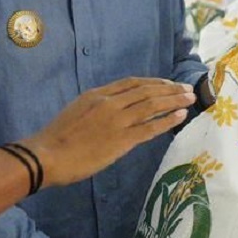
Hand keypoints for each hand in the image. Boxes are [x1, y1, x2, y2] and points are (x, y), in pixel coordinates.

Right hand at [29, 78, 193, 187]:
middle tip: (186, 89)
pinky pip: (151, 126)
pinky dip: (168, 120)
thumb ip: (96, 107)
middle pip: (147, 90)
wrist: (47, 155)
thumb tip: (113, 110)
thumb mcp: (76, 111)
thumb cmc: (56, 139)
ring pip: (152, 105)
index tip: (166, 83)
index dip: (153, 82)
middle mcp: (110, 103)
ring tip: (190, 98)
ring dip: (174, 100)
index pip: (132, 83)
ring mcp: (117, 120)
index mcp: (97, 94)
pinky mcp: (122, 140)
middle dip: (169, 89)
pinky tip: (180, 116)